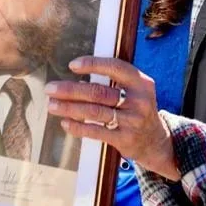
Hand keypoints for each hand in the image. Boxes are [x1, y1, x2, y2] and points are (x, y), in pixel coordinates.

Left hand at [46, 56, 179, 180]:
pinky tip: (65, 122)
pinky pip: (96, 131)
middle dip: (71, 90)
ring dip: (69, 108)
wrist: (155, 141)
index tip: (72, 65)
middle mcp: (139, 100)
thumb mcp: (135, 90)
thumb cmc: (136, 109)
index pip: (115, 67)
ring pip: (94, 111)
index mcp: (141, 82)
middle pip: (98, 91)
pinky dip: (78, 126)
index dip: (93, 64)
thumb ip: (115, 80)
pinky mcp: (125, 139)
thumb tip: (78, 74)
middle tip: (50, 88)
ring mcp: (132, 121)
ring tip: (51, 105)